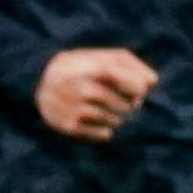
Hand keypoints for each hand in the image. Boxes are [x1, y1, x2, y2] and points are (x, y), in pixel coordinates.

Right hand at [33, 45, 156, 142]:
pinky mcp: (70, 126)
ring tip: (106, 110)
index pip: (128, 81)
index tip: (139, 89)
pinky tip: (97, 121)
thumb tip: (153, 81)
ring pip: (116, 121)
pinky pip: (104, 135)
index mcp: (92, 67)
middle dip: (129, 105)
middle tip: (120, 100)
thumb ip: (129, 63)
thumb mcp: (101, 57)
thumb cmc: (82, 68)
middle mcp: (83, 88)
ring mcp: (76, 108)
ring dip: (118, 117)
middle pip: (126, 106)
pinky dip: (106, 130)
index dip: (137, 86)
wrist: (39, 83)